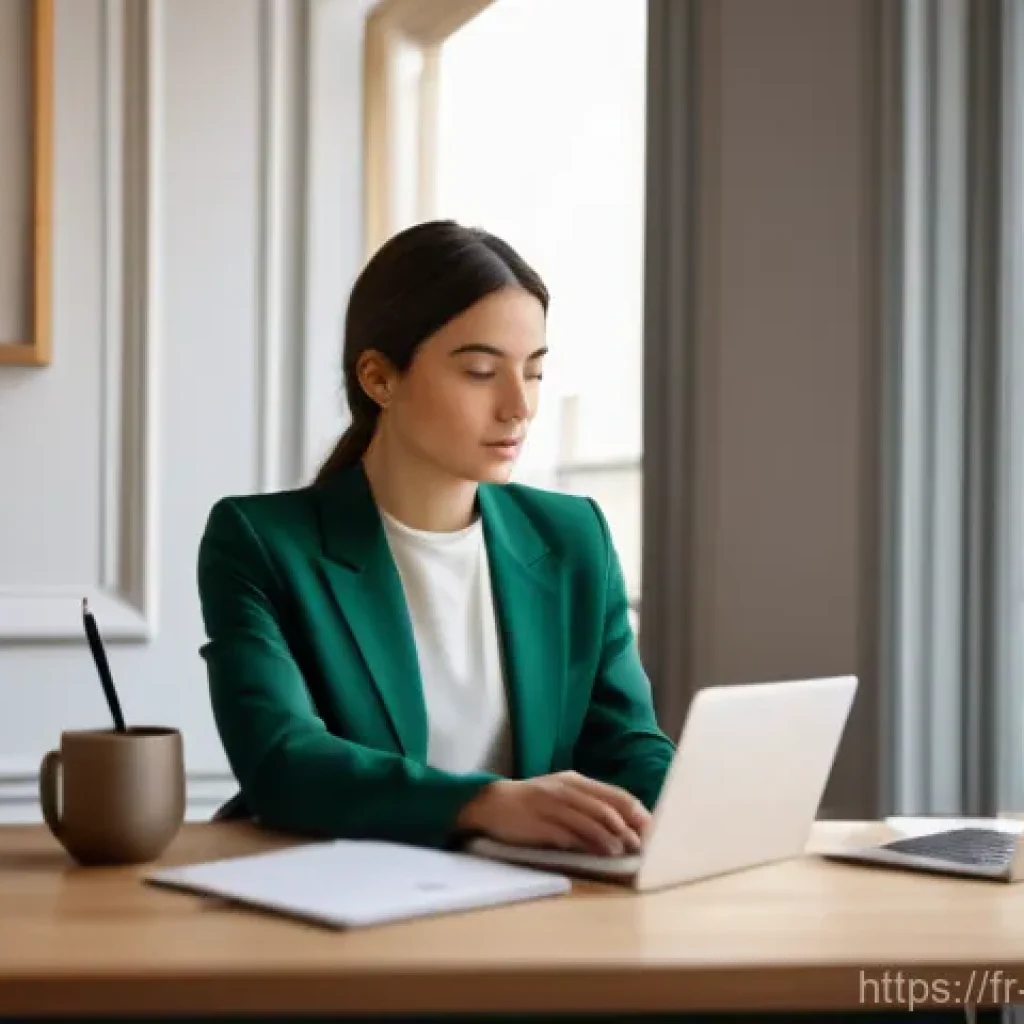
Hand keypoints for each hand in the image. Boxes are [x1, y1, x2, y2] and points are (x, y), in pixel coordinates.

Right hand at [456, 771, 651, 855]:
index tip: (651, 827)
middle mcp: (565, 789)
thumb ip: (588, 804)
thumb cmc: (532, 803)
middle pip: (605, 806)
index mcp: (574, 781)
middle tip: (641, 843)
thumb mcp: (561, 795)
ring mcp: (551, 806)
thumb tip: (622, 823)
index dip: (635, 811)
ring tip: (623, 850)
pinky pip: (568, 834)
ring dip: (610, 837)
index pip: (614, 794)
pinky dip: (587, 844)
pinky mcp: (539, 824)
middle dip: (627, 826)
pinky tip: (597, 853)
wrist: (491, 803)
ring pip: (589, 820)